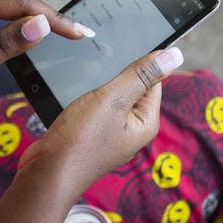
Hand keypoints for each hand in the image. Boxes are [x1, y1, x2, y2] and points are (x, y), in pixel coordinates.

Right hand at [19, 48, 183, 192]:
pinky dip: (86, 99)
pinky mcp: (90, 136)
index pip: (152, 80)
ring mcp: (110, 134)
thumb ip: (141, 75)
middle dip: (114, 75)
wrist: (48, 171)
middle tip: (97, 65)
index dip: (136, 63)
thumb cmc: (81, 138)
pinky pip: (95, 109)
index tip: (119, 50)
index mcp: (146, 122)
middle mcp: (132, 129)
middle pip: (131, 88)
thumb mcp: (112, 99)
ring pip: (109, 98)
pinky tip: (74, 97)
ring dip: (97, 87)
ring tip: (82, 81)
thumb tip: (174, 55)